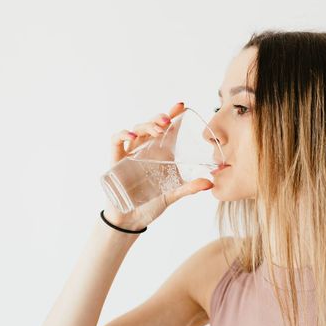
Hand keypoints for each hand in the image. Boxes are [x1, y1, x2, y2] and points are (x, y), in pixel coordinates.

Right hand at [103, 102, 213, 229]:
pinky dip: (122, 135)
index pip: (167, 130)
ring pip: (136, 130)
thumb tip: (210, 183)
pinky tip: (132, 136)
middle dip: (160, 118)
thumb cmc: (151, 204)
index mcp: (160, 154)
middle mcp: (145, 151)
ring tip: (157, 129)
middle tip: (168, 120)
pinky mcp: (116, 161)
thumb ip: (189, 188)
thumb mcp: (173, 194)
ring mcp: (130, 154)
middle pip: (152, 126)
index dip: (173, 115)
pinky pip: (116, 142)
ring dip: (146, 126)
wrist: (131, 220)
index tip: (181, 105)